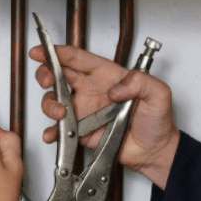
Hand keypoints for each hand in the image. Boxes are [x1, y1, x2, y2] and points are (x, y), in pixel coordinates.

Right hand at [31, 45, 179, 188]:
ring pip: (55, 100)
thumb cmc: (157, 119)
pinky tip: (54, 134)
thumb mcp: (159, 93)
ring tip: (60, 113)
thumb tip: (117, 88)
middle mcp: (91, 90)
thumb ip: (141, 83)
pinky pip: (60, 130)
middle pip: (59, 74)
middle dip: (46, 73)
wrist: (154, 150)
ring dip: (50, 105)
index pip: (78, 58)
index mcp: (107, 75)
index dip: (58, 52)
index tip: (42, 51)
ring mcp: (84, 110)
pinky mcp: (81, 130)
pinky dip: (52, 132)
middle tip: (48, 81)